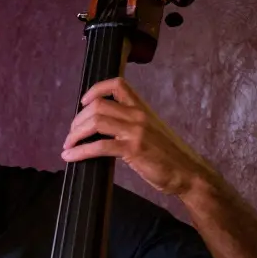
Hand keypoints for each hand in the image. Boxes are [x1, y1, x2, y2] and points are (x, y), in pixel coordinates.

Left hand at [61, 78, 213, 196]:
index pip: (117, 84)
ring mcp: (136, 131)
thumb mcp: (149, 132)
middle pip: (98, 105)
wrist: (188, 173)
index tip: (83, 103)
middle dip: (77, 120)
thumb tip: (100, 128)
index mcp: (142, 108)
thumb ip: (129, 125)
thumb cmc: (167, 156)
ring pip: (95, 121)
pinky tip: (70, 156)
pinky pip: (99, 146)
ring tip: (68, 145)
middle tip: (71, 135)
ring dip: (75, 134)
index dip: (95, 89)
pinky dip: (80, 151)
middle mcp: (138, 115)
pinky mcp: (133, 149)